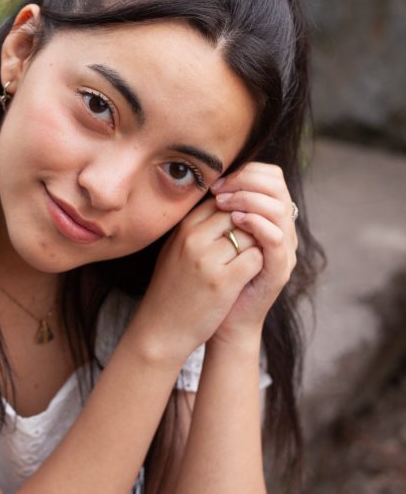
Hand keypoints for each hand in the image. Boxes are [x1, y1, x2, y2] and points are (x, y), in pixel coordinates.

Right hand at [129, 194, 264, 360]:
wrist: (161, 328)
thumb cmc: (171, 289)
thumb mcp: (175, 250)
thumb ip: (196, 227)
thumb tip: (223, 204)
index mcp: (183, 228)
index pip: (221, 200)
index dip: (236, 211)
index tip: (239, 228)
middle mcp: (194, 238)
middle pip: (238, 213)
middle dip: (249, 226)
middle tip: (250, 243)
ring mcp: (208, 259)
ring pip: (250, 233)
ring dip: (256, 244)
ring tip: (249, 259)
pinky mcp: (224, 281)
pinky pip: (255, 258)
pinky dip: (259, 264)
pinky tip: (250, 274)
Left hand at [210, 162, 297, 340]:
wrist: (221, 321)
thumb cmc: (213, 279)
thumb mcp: (215, 238)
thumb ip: (220, 211)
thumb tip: (209, 180)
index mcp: (269, 219)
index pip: (271, 177)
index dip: (246, 172)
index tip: (217, 182)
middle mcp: (282, 231)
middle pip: (278, 187)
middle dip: (247, 181)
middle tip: (220, 191)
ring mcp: (284, 251)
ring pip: (279, 208)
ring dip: (249, 199)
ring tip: (224, 203)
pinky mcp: (280, 270)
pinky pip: (277, 238)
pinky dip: (257, 223)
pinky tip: (236, 220)